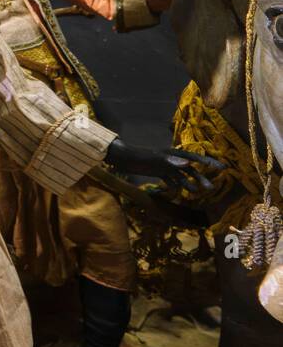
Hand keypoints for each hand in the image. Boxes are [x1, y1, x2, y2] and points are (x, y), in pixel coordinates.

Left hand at [103, 140, 222, 195]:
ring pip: (181, 176)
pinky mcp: (158, 171)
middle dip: (201, 177)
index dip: (208, 162)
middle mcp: (171, 160)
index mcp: (173, 154)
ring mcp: (165, 166)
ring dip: (190, 183)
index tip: (222, 167)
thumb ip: (172, 162)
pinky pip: (171, 179)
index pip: (195, 158)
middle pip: (190, 169)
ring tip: (198, 192)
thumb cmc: (139, 156)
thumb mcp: (156, 160)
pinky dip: (176, 185)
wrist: (122, 158)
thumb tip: (189, 164)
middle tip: (211, 188)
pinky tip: (180, 192)